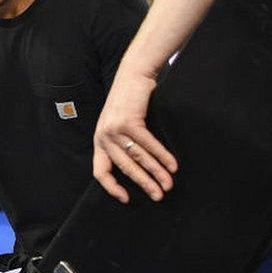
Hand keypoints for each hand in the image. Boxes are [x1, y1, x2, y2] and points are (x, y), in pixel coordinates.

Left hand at [93, 71, 177, 202]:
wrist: (133, 73)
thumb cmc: (129, 101)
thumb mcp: (117, 124)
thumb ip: (120, 143)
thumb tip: (137, 168)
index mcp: (99, 140)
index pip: (100, 171)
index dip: (112, 187)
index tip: (126, 199)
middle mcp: (104, 136)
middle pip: (124, 168)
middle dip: (143, 184)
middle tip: (158, 196)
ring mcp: (115, 129)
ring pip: (139, 158)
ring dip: (156, 173)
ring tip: (169, 184)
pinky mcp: (129, 122)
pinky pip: (148, 144)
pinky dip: (162, 156)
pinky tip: (172, 165)